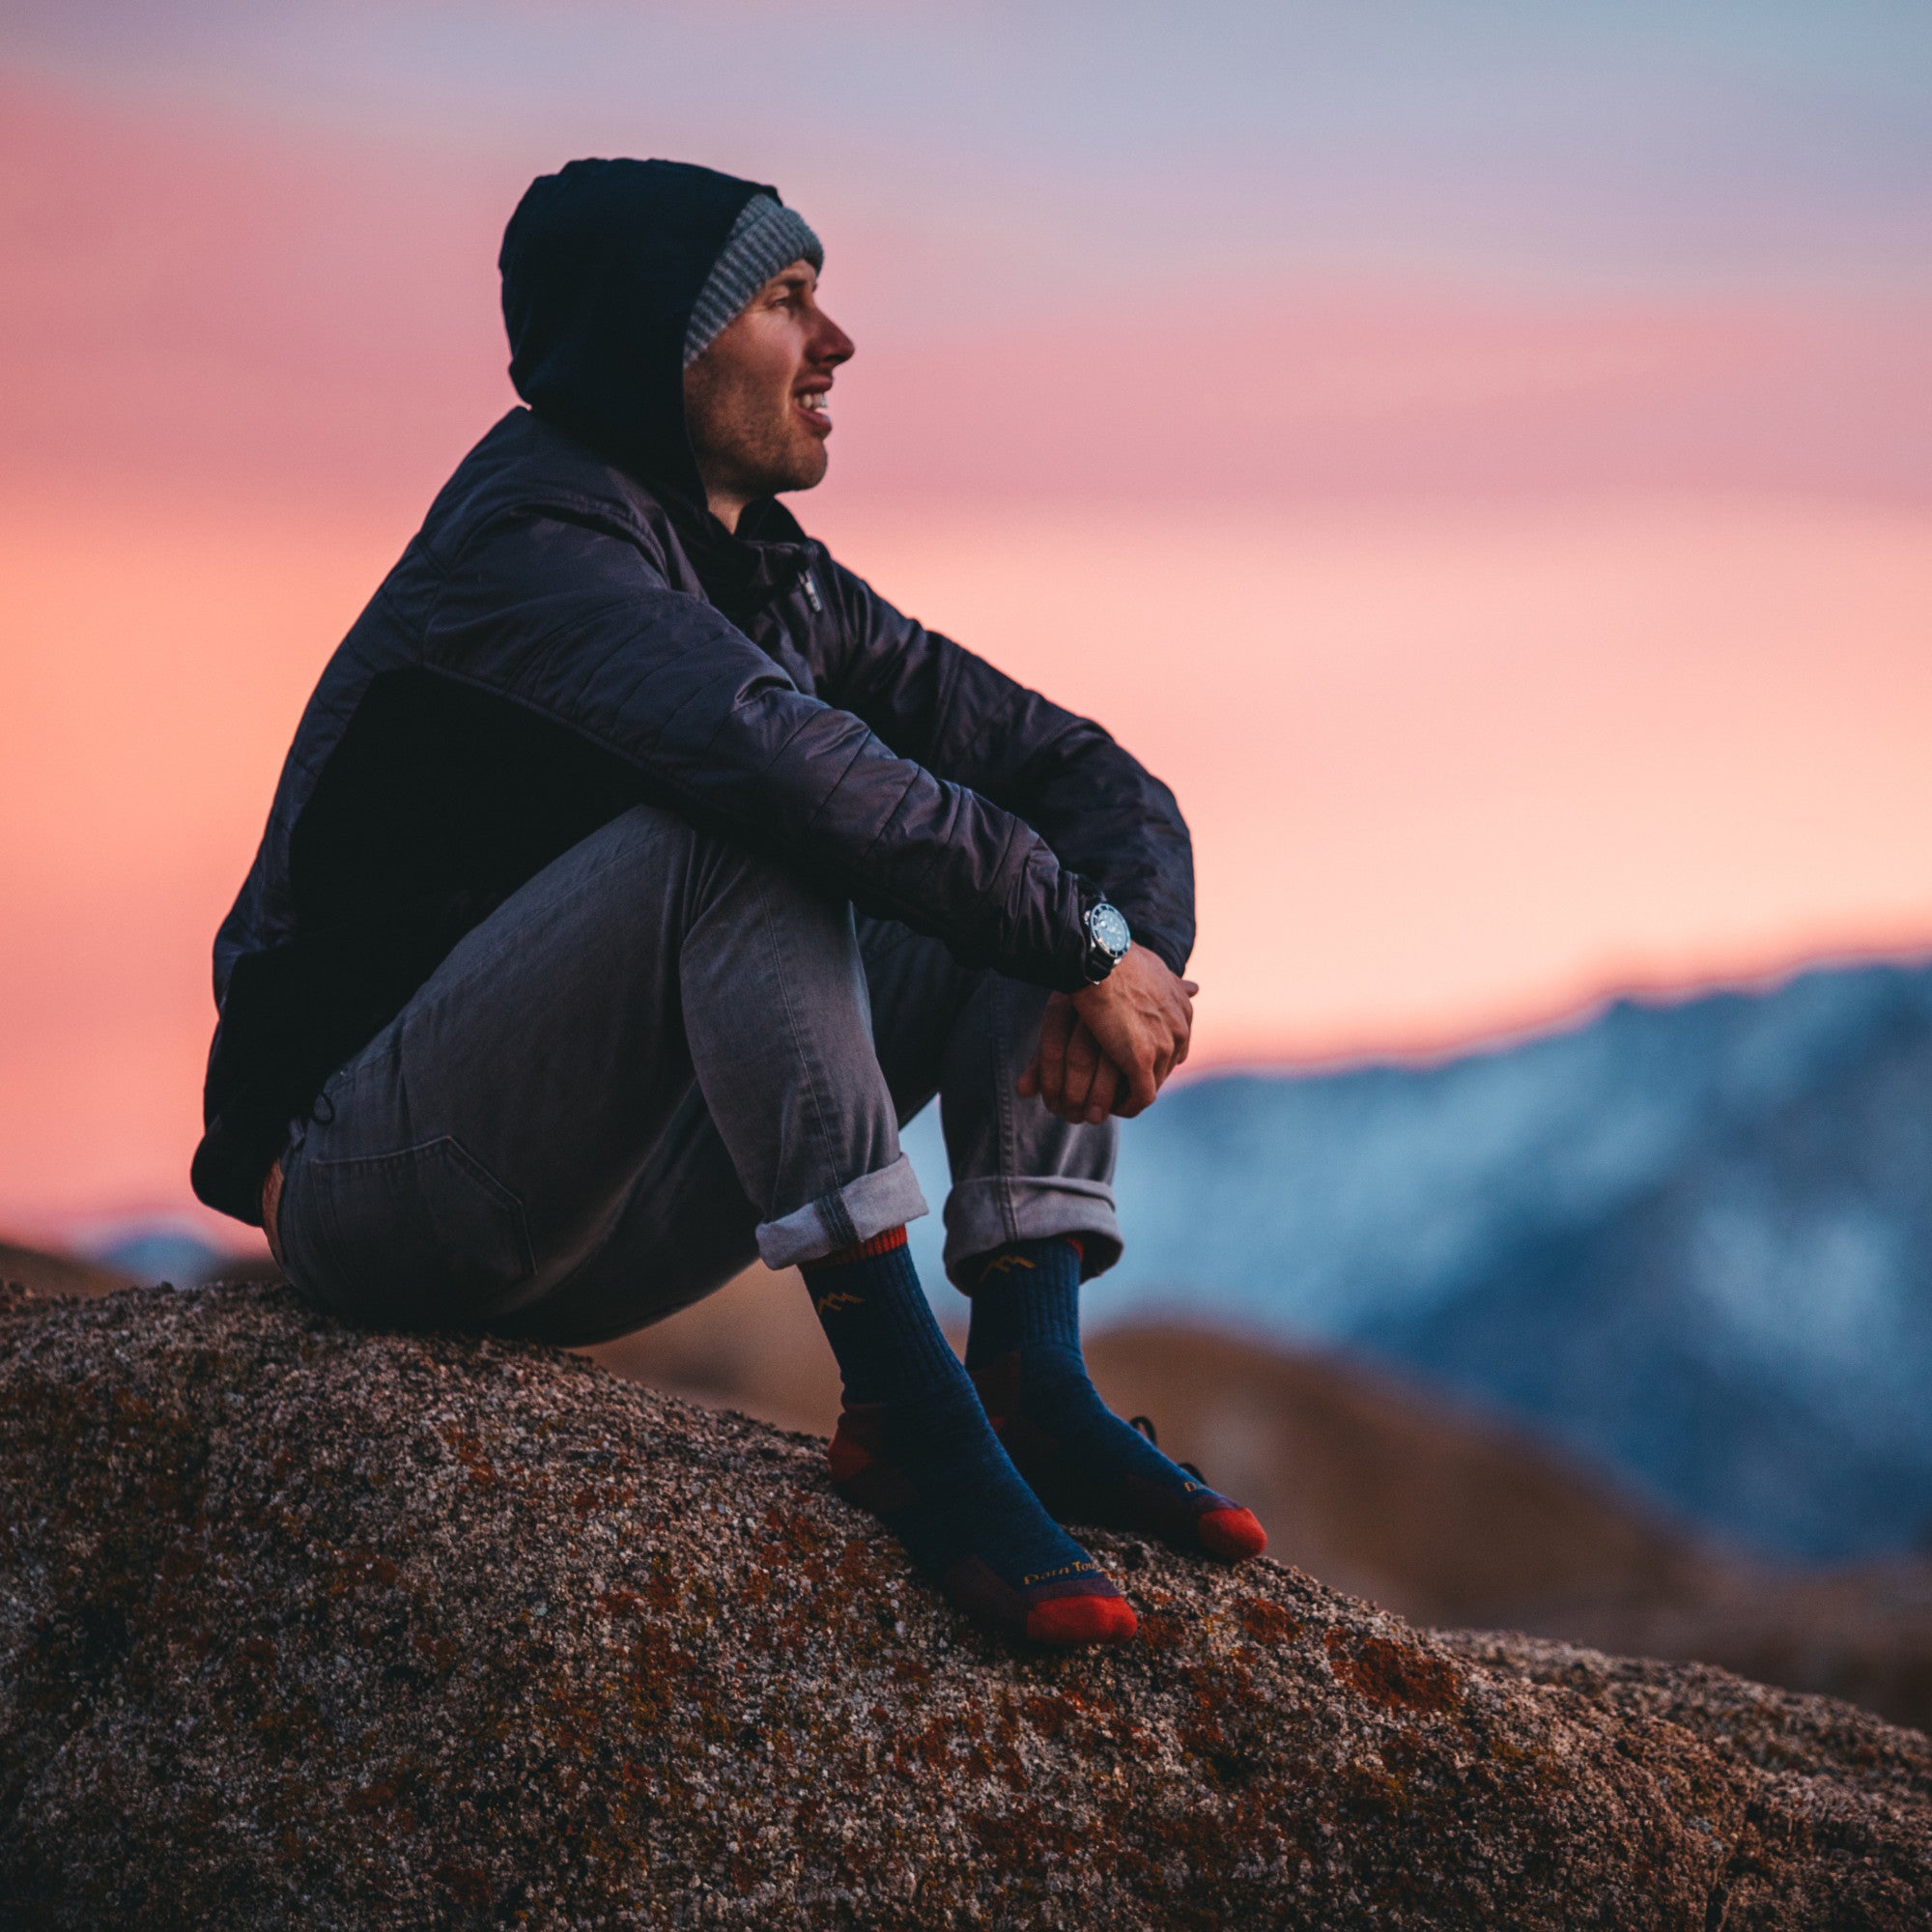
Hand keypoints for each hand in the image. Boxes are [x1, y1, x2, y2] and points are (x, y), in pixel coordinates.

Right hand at [1019, 948, 1197, 1123]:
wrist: (1101, 960)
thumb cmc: (1117, 959)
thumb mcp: (1157, 969)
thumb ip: (1177, 983)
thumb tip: (1196, 987)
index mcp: (1183, 1009)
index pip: (1176, 1045)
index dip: (1155, 1056)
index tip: (1131, 1061)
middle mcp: (1180, 1030)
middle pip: (1166, 1068)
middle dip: (1145, 1077)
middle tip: (1119, 1086)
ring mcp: (1164, 1048)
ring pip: (1153, 1085)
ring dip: (1133, 1094)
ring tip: (1111, 1099)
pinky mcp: (1142, 1062)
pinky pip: (1141, 1097)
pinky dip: (1127, 1106)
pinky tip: (1111, 1107)